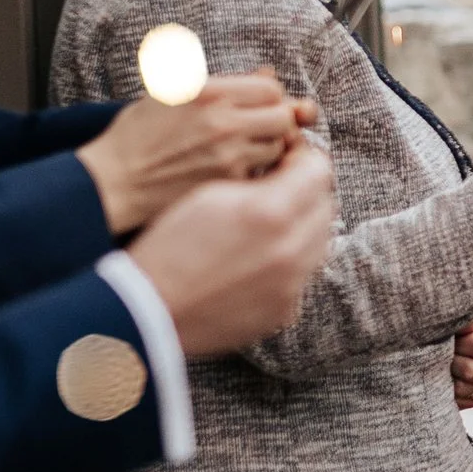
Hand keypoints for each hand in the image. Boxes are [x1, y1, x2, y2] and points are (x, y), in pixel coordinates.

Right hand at [77, 73, 312, 234]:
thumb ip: (226, 81)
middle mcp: (223, 121)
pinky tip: (233, 171)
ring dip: (268, 147)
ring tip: (244, 150)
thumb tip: (269, 73)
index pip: (272, 88)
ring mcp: (228, 155)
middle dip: (277, 121)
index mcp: (209, 92)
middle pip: (284, 117)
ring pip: (278, 147)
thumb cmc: (137, 135)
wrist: (113, 182)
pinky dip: (256, 172)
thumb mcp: (173, 93)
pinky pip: (262, 174)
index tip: (257, 105)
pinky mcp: (227, 184)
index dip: (269, 97)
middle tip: (259, 128)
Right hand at [130, 145, 336, 355]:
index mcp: (271, 212)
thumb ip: (259, 180)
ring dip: (301, 228)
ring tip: (267, 228)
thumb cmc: (169, 247)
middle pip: (324, 206)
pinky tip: (258, 261)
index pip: (318, 171)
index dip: (302, 161)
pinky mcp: (285, 310)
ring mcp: (292, 285)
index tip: (288, 162)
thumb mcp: (209, 195)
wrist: (147, 311)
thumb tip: (288, 171)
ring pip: (319, 242)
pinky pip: (303, 276)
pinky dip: (289, 263)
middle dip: (305, 193)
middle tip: (278, 192)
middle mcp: (291, 250)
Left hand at [451, 319, 472, 408]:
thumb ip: (463, 319)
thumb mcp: (468, 322)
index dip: (458, 343)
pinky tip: (445, 378)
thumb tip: (451, 317)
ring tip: (442, 365)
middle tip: (440, 354)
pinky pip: (460, 399)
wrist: (463, 350)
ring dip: (448, 376)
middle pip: (469, 369)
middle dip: (451, 361)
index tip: (449, 339)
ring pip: (463, 387)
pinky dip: (448, 390)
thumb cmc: (464, 332)